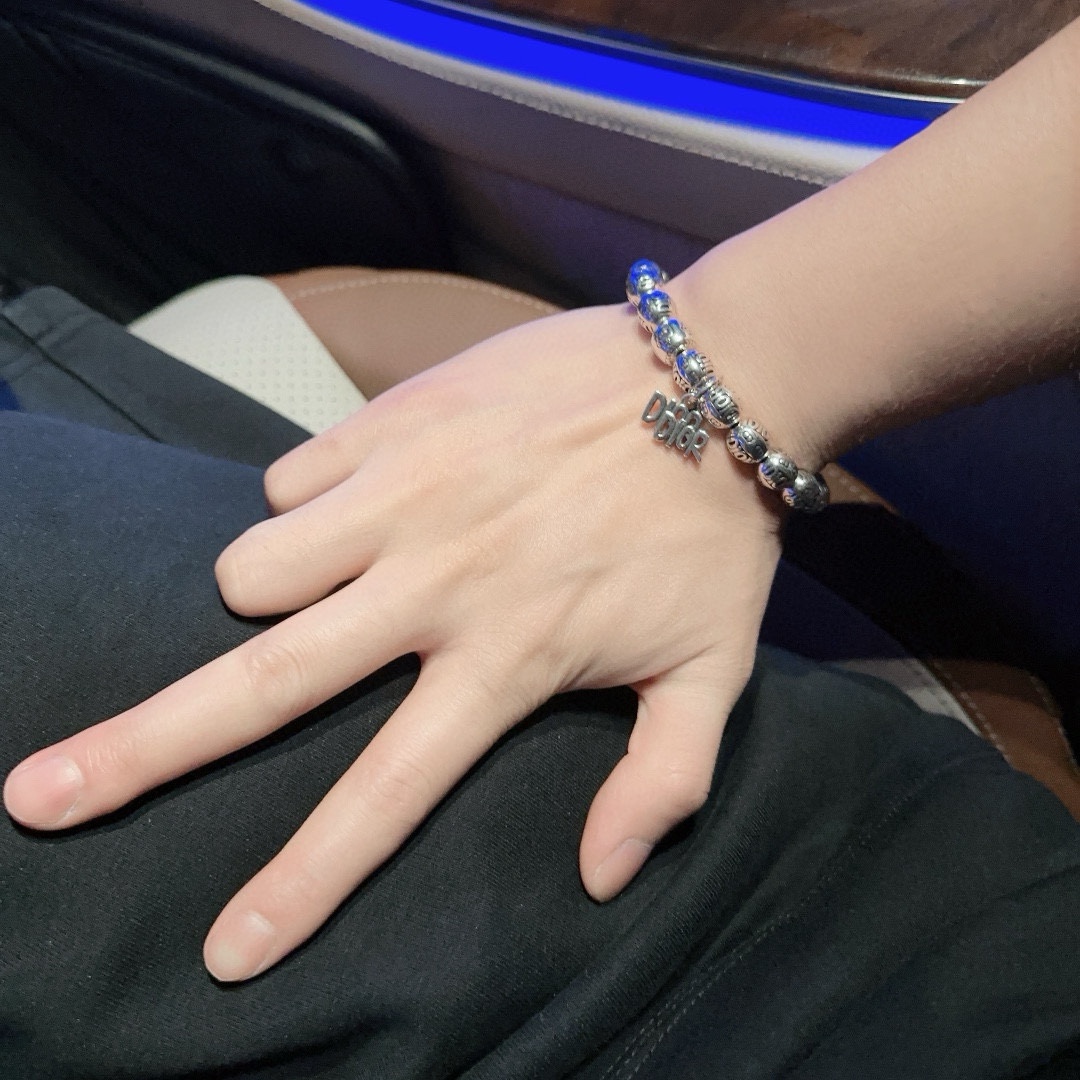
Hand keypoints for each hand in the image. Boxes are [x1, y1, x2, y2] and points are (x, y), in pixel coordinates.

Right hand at [4, 296, 782, 981]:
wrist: (708, 379)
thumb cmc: (709, 531)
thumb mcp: (711, 670)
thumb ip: (661, 783)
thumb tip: (599, 881)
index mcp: (506, 658)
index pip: (385, 793)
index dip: (302, 882)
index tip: (225, 950)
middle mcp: (434, 585)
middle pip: (262, 685)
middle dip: (142, 751)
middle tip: (43, 797)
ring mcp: (403, 496)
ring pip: (250, 568)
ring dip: (260, 594)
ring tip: (321, 585)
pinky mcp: (393, 421)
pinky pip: (290, 481)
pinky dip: (308, 507)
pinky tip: (371, 500)